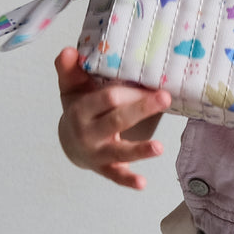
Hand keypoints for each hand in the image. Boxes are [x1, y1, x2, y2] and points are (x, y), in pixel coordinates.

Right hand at [54, 46, 168, 189]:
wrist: (69, 143)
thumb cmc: (79, 109)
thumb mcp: (72, 88)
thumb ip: (70, 69)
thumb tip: (69, 50)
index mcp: (81, 110)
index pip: (106, 99)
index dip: (128, 92)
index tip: (151, 83)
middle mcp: (88, 132)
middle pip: (117, 120)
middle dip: (141, 109)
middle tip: (164, 97)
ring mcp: (96, 152)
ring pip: (119, 151)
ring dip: (139, 150)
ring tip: (159, 148)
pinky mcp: (105, 168)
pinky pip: (116, 175)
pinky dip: (128, 180)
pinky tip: (142, 183)